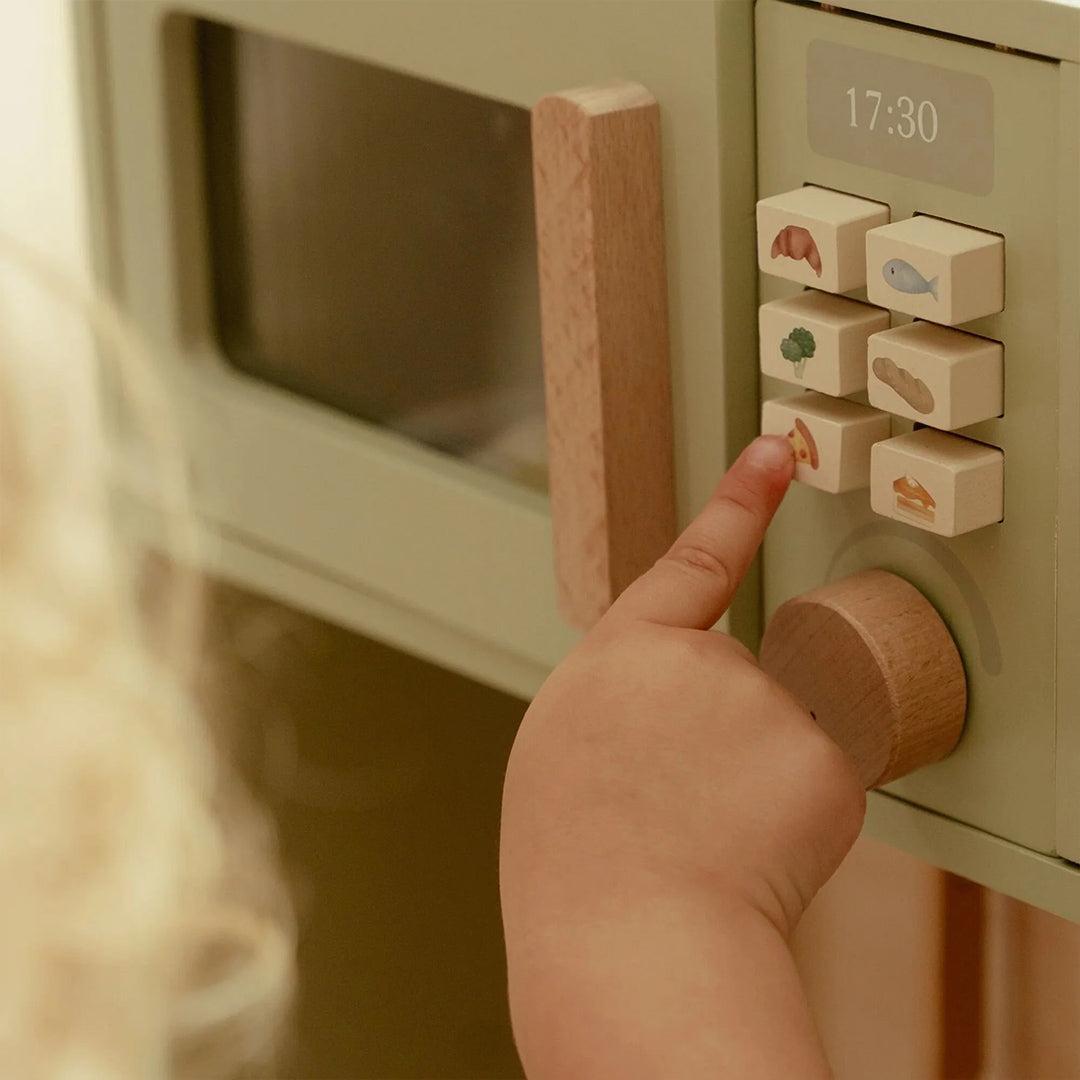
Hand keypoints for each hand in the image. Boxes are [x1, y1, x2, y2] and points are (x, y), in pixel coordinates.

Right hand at [500, 435, 864, 1077]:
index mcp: (617, 655)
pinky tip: (752, 848)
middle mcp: (694, 662)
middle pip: (734, 678)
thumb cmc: (581, 859)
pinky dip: (794, 811)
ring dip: (752, 776)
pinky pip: (819, 772)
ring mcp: (762, 703)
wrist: (629, 944)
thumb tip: (681, 690)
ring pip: (778, 729)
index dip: (739, 500)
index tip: (778, 451)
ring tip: (706, 834)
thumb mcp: (568, 746)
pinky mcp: (824, 755)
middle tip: (679, 805)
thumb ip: (627, 695)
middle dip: (718, 735)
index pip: (692, 559)